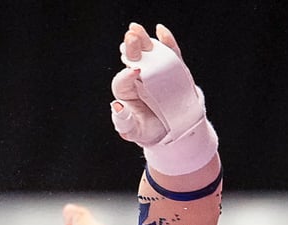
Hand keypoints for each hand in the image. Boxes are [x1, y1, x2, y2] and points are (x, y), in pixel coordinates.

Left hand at [110, 23, 216, 175]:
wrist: (172, 130)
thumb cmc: (148, 130)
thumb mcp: (135, 131)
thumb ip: (124, 122)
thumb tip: (115, 105)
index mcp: (126, 91)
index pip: (122, 81)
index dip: (126, 76)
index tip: (135, 71)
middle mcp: (138, 78)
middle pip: (132, 59)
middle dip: (131, 48)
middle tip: (130, 37)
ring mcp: (155, 72)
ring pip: (147, 52)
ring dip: (143, 39)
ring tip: (136, 29)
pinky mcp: (172, 69)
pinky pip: (169, 54)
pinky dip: (166, 41)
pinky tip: (160, 30)